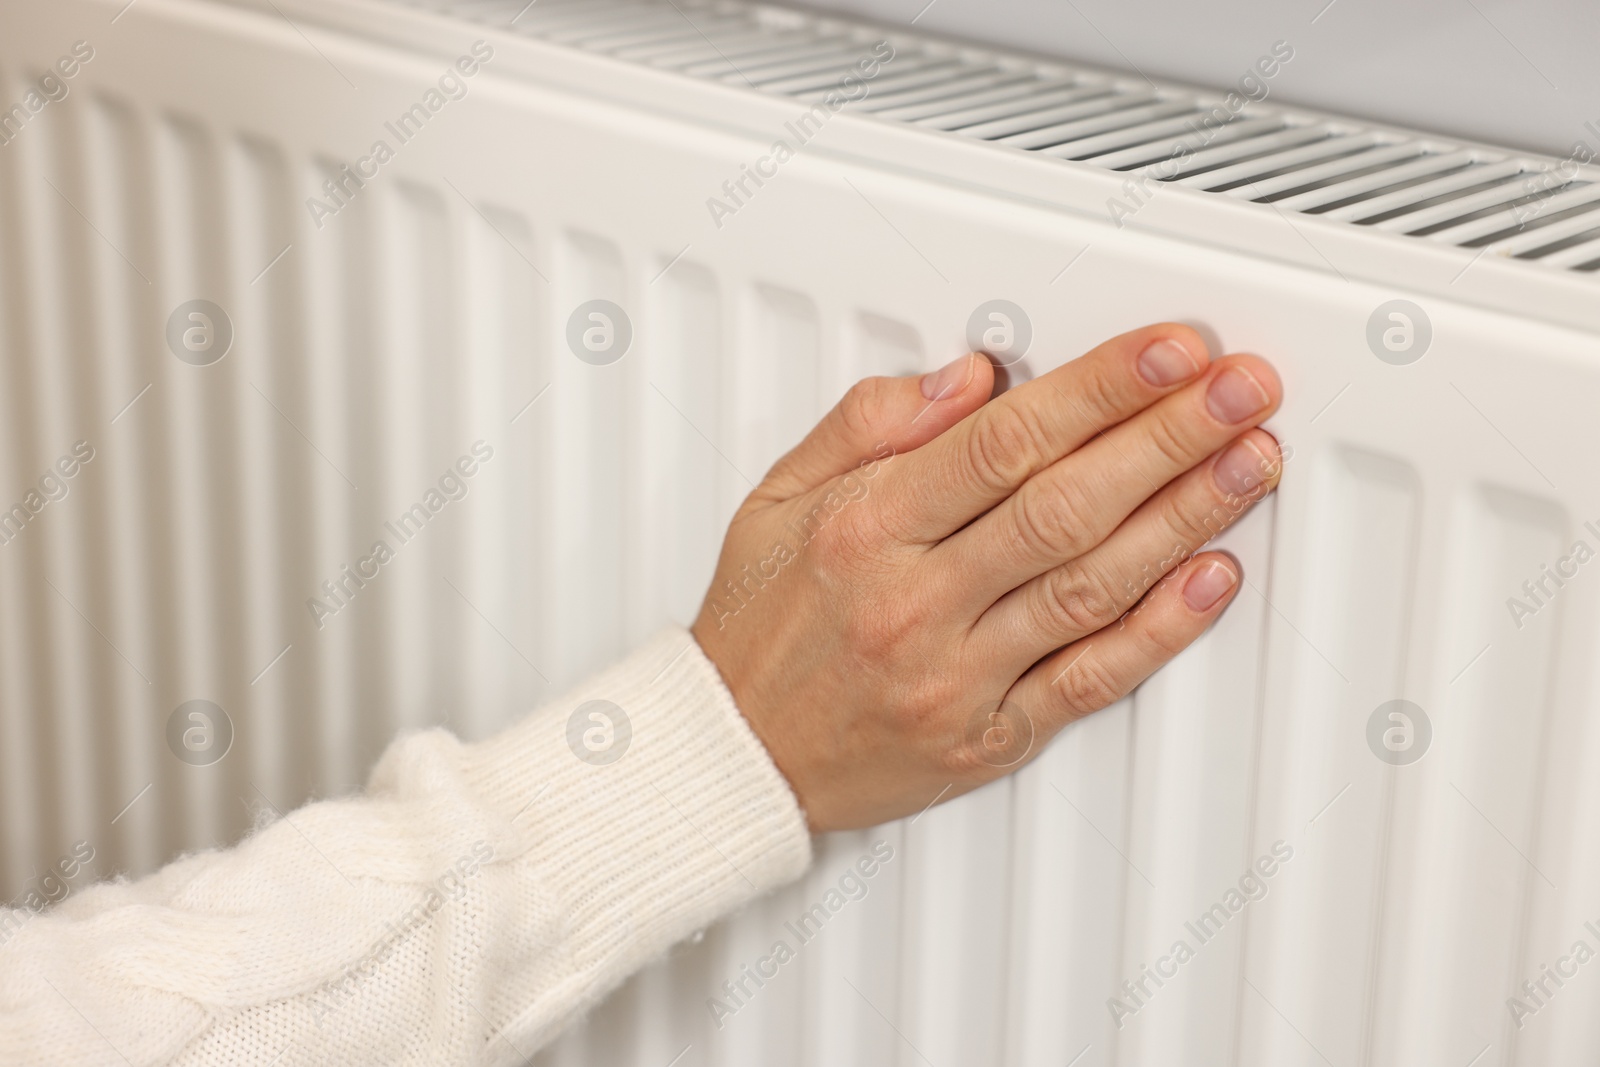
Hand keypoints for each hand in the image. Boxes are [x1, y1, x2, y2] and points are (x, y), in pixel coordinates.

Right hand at [691, 324, 1281, 831]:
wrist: (737, 755)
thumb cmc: (758, 626)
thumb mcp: (776, 497)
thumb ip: (868, 424)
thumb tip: (967, 378)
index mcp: (864, 528)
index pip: (1003, 442)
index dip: (1099, 389)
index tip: (1166, 352)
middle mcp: (914, 601)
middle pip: (1066, 505)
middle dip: (1169, 436)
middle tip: (1240, 389)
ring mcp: (957, 675)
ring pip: (1093, 585)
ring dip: (1187, 515)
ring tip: (1251, 461)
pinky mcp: (990, 736)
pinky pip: (1089, 678)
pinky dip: (1161, 628)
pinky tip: (1213, 578)